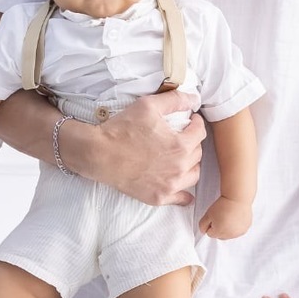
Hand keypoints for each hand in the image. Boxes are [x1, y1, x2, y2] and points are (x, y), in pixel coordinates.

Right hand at [85, 90, 204, 205]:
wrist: (99, 154)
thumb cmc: (122, 129)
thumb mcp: (148, 106)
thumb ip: (175, 100)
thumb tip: (194, 99)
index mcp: (181, 145)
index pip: (200, 132)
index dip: (196, 123)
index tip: (191, 121)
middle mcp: (179, 167)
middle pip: (197, 153)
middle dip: (192, 142)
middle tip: (181, 136)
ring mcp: (170, 185)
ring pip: (193, 174)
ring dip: (190, 164)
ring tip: (181, 157)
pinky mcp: (158, 197)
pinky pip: (181, 198)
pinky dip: (185, 194)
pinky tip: (181, 186)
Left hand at [198, 196, 251, 239]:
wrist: (237, 198)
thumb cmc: (223, 205)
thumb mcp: (207, 214)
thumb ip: (202, 225)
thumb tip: (203, 231)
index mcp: (219, 233)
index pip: (210, 234)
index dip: (210, 225)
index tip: (214, 217)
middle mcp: (230, 235)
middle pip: (220, 236)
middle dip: (219, 228)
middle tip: (221, 216)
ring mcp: (238, 232)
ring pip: (229, 234)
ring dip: (227, 228)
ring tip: (228, 216)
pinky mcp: (245, 228)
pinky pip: (238, 230)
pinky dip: (236, 226)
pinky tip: (235, 217)